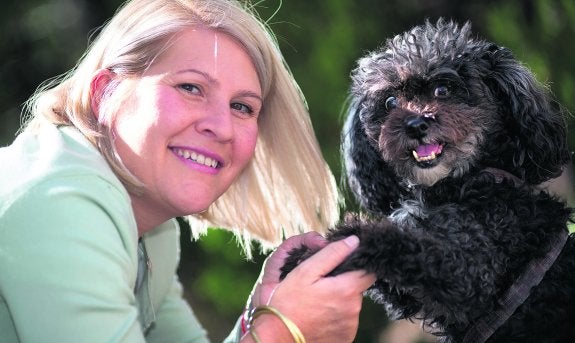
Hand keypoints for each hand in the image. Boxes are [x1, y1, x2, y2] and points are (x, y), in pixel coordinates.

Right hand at [247, 232, 375, 342]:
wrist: (280, 337)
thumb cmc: (289, 303)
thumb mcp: (306, 272)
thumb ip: (332, 254)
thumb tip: (354, 241)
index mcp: (347, 290)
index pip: (368, 271)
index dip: (358, 264)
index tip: (345, 263)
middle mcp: (354, 310)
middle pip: (358, 287)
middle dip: (345, 282)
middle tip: (322, 283)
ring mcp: (350, 326)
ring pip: (351, 304)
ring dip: (340, 299)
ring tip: (318, 300)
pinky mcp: (345, 337)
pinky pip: (346, 320)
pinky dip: (336, 315)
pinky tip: (319, 314)